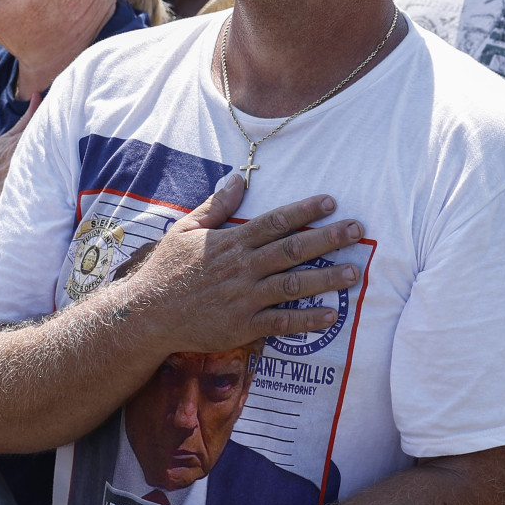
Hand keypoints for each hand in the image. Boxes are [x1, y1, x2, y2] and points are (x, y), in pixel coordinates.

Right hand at [113, 172, 365, 356]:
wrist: (146, 315)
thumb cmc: (166, 271)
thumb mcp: (185, 230)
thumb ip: (216, 206)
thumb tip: (238, 179)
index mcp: (232, 242)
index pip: (275, 221)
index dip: (305, 210)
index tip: (331, 202)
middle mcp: (243, 267)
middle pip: (293, 248)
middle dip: (328, 237)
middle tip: (358, 230)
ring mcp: (244, 297)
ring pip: (293, 284)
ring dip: (326, 278)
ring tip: (354, 272)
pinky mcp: (243, 325)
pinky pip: (281, 321)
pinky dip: (307, 319)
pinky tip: (331, 315)